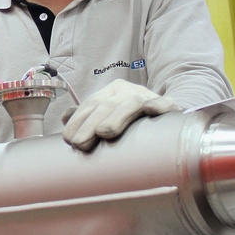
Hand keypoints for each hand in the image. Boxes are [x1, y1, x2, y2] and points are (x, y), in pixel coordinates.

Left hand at [62, 79, 178, 150]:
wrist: (169, 121)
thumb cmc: (134, 123)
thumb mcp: (110, 117)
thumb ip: (89, 117)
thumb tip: (65, 117)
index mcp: (112, 92)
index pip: (91, 104)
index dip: (78, 121)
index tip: (68, 139)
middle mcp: (129, 91)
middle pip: (107, 105)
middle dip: (91, 124)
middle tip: (79, 143)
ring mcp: (149, 97)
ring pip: (131, 104)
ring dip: (117, 117)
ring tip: (104, 133)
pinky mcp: (169, 106)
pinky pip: (163, 104)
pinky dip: (157, 106)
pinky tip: (150, 111)